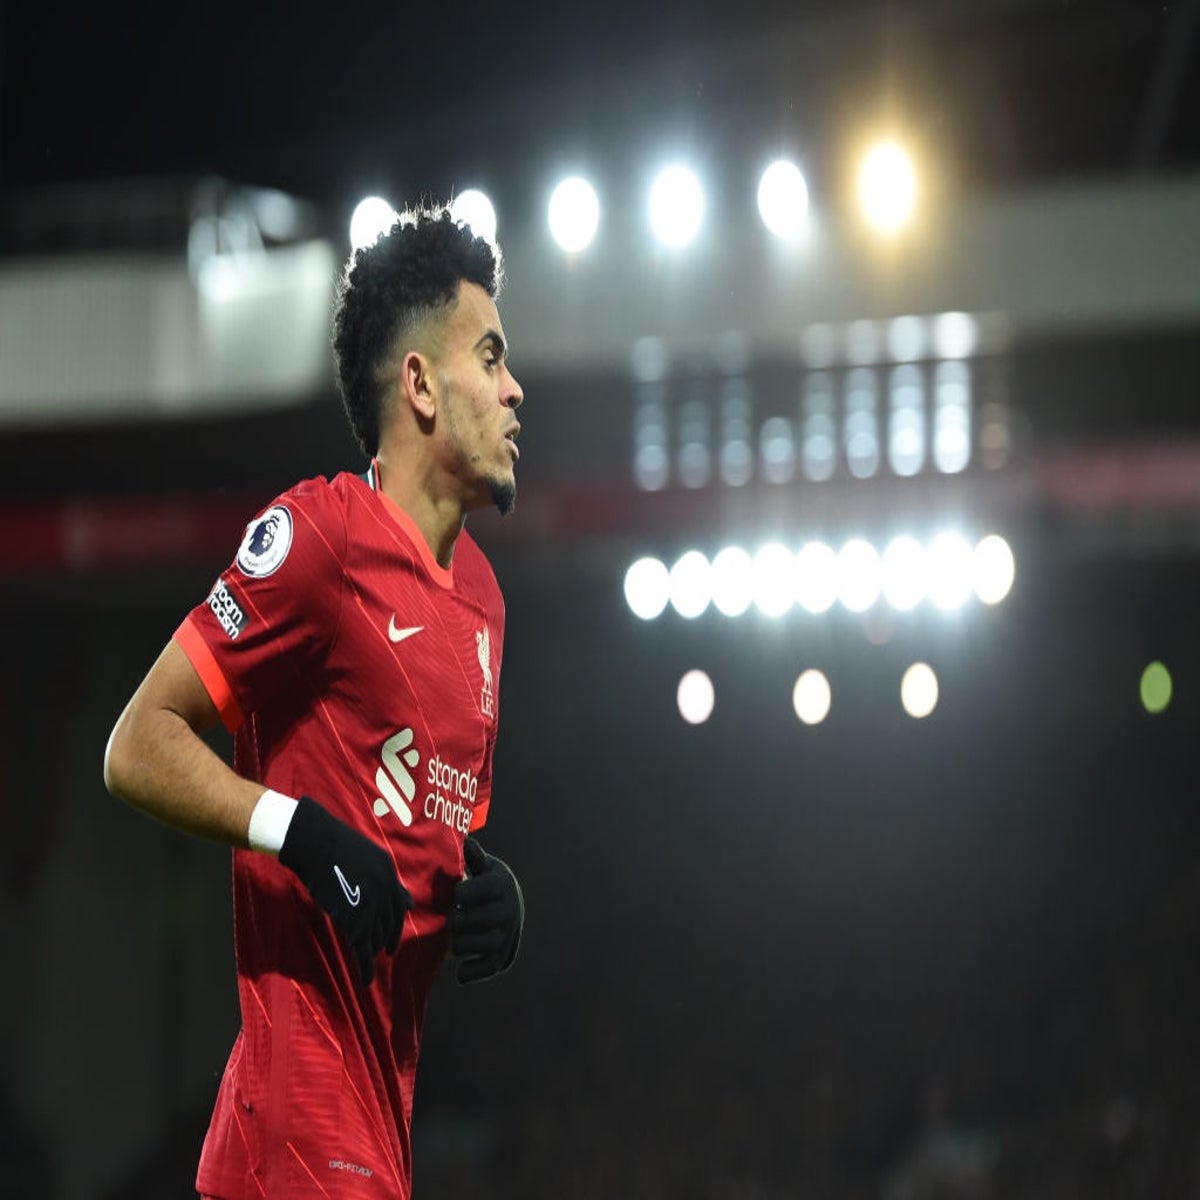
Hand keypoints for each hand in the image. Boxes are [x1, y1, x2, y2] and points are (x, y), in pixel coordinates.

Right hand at [279, 796, 411, 983]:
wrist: (316, 844)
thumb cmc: (334, 847)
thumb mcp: (367, 857)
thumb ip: (382, 878)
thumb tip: (401, 898)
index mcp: (389, 873)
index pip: (399, 905)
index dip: (396, 923)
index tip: (393, 935)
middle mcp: (385, 890)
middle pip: (389, 923)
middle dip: (388, 939)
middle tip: (386, 951)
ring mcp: (371, 905)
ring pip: (376, 937)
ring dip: (373, 950)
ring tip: (369, 960)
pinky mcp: (354, 919)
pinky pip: (362, 948)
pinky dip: (365, 966)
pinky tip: (366, 979)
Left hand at [447, 837, 523, 983]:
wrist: (511, 903)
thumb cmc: (488, 881)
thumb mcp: (484, 866)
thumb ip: (473, 856)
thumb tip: (466, 841)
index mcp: (501, 884)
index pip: (474, 891)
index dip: (459, 894)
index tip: (455, 895)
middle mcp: (508, 909)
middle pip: (476, 919)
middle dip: (456, 921)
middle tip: (450, 919)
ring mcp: (508, 933)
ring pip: (481, 944)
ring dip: (461, 944)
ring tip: (454, 938)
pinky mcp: (505, 955)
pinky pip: (490, 967)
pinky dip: (473, 972)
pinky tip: (460, 971)